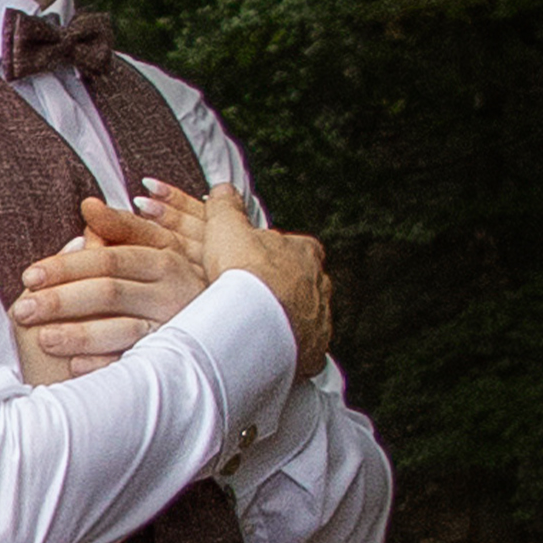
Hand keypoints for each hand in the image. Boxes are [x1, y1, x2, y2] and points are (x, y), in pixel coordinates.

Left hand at [11, 194, 208, 380]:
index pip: (108, 260)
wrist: (229, 323)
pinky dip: (104, 363)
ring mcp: (173, 326)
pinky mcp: (174, 358)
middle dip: (62, 301)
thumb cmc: (173, 281)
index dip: (67, 267)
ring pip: (122, 329)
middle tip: (23, 310)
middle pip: (110, 291)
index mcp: (163, 259)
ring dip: (80, 334)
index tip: (29, 277)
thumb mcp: (156, 248)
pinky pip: (135, 362)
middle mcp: (171, 291)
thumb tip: (88, 206)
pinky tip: (74, 366)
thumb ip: (121, 228)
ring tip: (44, 338)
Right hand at [176, 172, 338, 380]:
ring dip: (284, 322)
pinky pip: (302, 349)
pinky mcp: (313, 350)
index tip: (258, 265)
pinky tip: (267, 352)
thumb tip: (222, 190)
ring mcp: (319, 318)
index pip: (296, 249)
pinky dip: (287, 350)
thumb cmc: (242, 275)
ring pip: (304, 317)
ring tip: (257, 331)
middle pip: (302, 284)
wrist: (251, 325)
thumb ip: (225, 208)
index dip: (275, 256)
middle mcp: (320, 284)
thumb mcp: (226, 230)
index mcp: (305, 252)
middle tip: (253, 301)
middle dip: (282, 292)